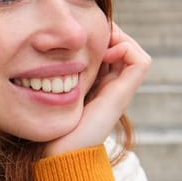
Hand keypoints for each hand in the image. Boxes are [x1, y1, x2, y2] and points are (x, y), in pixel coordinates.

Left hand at [42, 22, 150, 155]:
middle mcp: (110, 84)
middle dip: (106, 32)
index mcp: (95, 82)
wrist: (58, 150)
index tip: (77, 32)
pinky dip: (126, 49)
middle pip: (120, 45)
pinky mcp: (123, 94)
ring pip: (132, 50)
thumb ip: (50, 71)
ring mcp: (119, 89)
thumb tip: (40, 46)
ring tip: (97, 40)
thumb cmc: (48, 122)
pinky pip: (140, 61)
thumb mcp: (49, 87)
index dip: (96, 33)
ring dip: (117, 37)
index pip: (105, 46)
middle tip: (87, 30)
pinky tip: (105, 53)